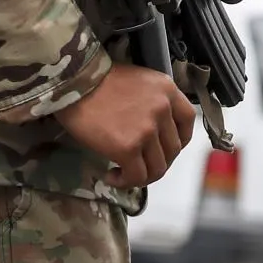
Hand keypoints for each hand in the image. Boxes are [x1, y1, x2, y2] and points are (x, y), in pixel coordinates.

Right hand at [55, 63, 197, 188]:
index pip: (188, 121)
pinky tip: (112, 176)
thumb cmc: (100, 80)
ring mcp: (147, 130)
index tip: (164, 148)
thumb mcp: (139, 82)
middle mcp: (163, 109)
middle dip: (158, 161)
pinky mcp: (128, 147)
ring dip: (142, 176)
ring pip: (158, 168)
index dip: (179, 140)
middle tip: (139, 163)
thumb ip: (154, 102)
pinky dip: (126, 182)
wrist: (74, 82)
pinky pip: (137, 176)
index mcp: (167, 90)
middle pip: (173, 149)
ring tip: (124, 172)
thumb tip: (155, 133)